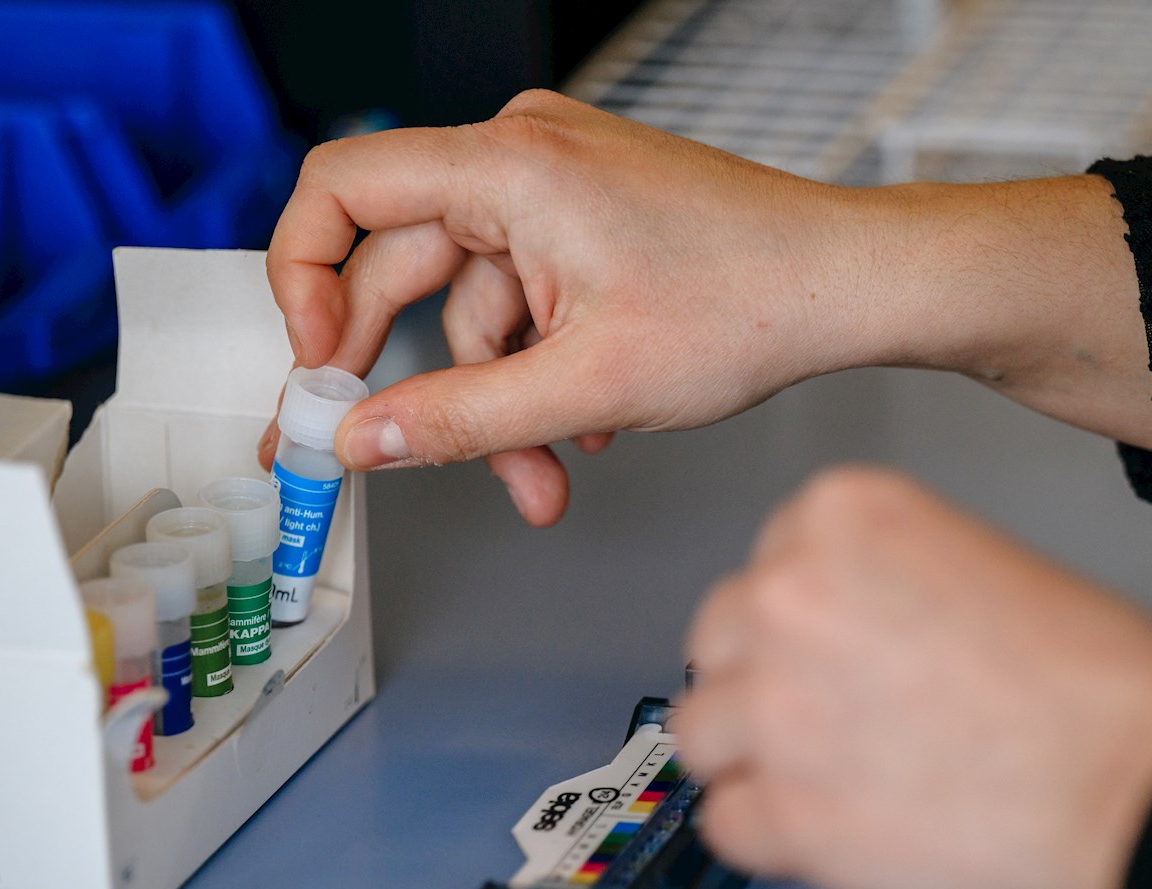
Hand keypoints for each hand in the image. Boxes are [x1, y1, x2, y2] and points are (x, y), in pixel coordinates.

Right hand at [263, 91, 893, 524]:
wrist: (850, 284)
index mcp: (509, 165)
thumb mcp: (586, 384)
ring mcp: (558, 184)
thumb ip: (456, 420)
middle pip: (407, 268)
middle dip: (423, 382)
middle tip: (398, 451)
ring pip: (476, 304)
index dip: (301, 280)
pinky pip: (525, 297)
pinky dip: (541, 365)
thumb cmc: (752, 301)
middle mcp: (523, 156)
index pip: (340, 190)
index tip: (316, 365)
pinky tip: (590, 420)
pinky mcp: (587, 217)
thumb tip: (363, 439)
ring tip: (552, 469)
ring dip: (501, 397)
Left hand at [677, 466, 1151, 888]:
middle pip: (719, 640)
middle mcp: (788, 596)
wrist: (1133, 782)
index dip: (801, 619)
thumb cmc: (1093, 684)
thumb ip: (881, 583)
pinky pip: (725, 823)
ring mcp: (773, 705)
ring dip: (752, 760)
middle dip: (761, 680)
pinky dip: (770, 836)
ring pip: (700, 733)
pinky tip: (829, 830)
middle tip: (828, 717)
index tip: (834, 648)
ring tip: (828, 778)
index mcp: (841, 516)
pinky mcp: (780, 809)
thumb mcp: (980, 562)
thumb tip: (837, 634)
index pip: (767, 562)